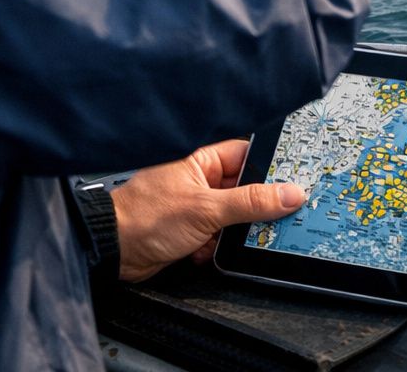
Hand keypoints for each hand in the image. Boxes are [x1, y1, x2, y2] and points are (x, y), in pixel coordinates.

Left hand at [111, 139, 306, 282]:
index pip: (248, 156)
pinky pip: (219, 237)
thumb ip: (251, 202)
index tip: (293, 180)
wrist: (112, 251)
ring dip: (232, 233)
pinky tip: (201, 250)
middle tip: (269, 217)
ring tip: (222, 238)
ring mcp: (196, 206)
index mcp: (203, 162)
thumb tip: (289, 193)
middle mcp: (201, 181)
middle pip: (245, 190)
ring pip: (234, 218)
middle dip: (253, 208)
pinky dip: (216, 247)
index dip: (271, 167)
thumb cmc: (144, 216)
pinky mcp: (191, 231)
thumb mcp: (207, 208)